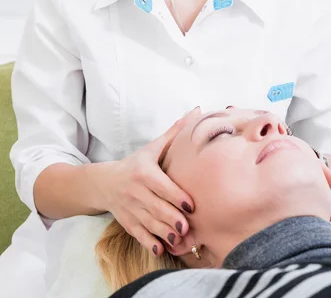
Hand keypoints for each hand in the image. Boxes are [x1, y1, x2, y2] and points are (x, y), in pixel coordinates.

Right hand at [99, 112, 196, 255]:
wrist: (103, 182)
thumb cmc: (136, 163)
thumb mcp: (152, 148)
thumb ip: (174, 133)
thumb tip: (196, 111)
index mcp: (144, 172)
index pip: (161, 186)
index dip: (175, 196)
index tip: (191, 206)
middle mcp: (136, 192)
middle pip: (156, 208)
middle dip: (171, 219)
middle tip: (187, 227)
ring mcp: (130, 209)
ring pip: (149, 224)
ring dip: (164, 233)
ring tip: (179, 240)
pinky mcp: (127, 223)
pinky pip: (139, 235)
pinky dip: (150, 244)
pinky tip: (162, 249)